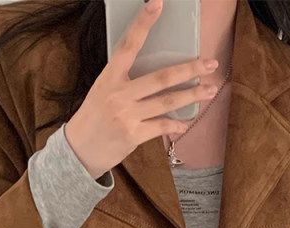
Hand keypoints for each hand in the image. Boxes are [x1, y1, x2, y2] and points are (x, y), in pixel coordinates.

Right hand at [64, 0, 219, 179]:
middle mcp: (119, 94)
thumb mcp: (102, 92)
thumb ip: (124, 82)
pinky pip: (162, 126)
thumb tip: (156, 76)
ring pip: (167, 102)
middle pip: (161, 77)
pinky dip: (177, 125)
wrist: (78, 151)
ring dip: (192, 95)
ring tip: (210, 90)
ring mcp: (127, 116)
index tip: (157, 4)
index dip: (143, 23)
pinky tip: (186, 122)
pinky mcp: (133, 135)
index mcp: (109, 78)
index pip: (128, 45)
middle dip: (189, 70)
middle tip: (210, 63)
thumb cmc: (93, 119)